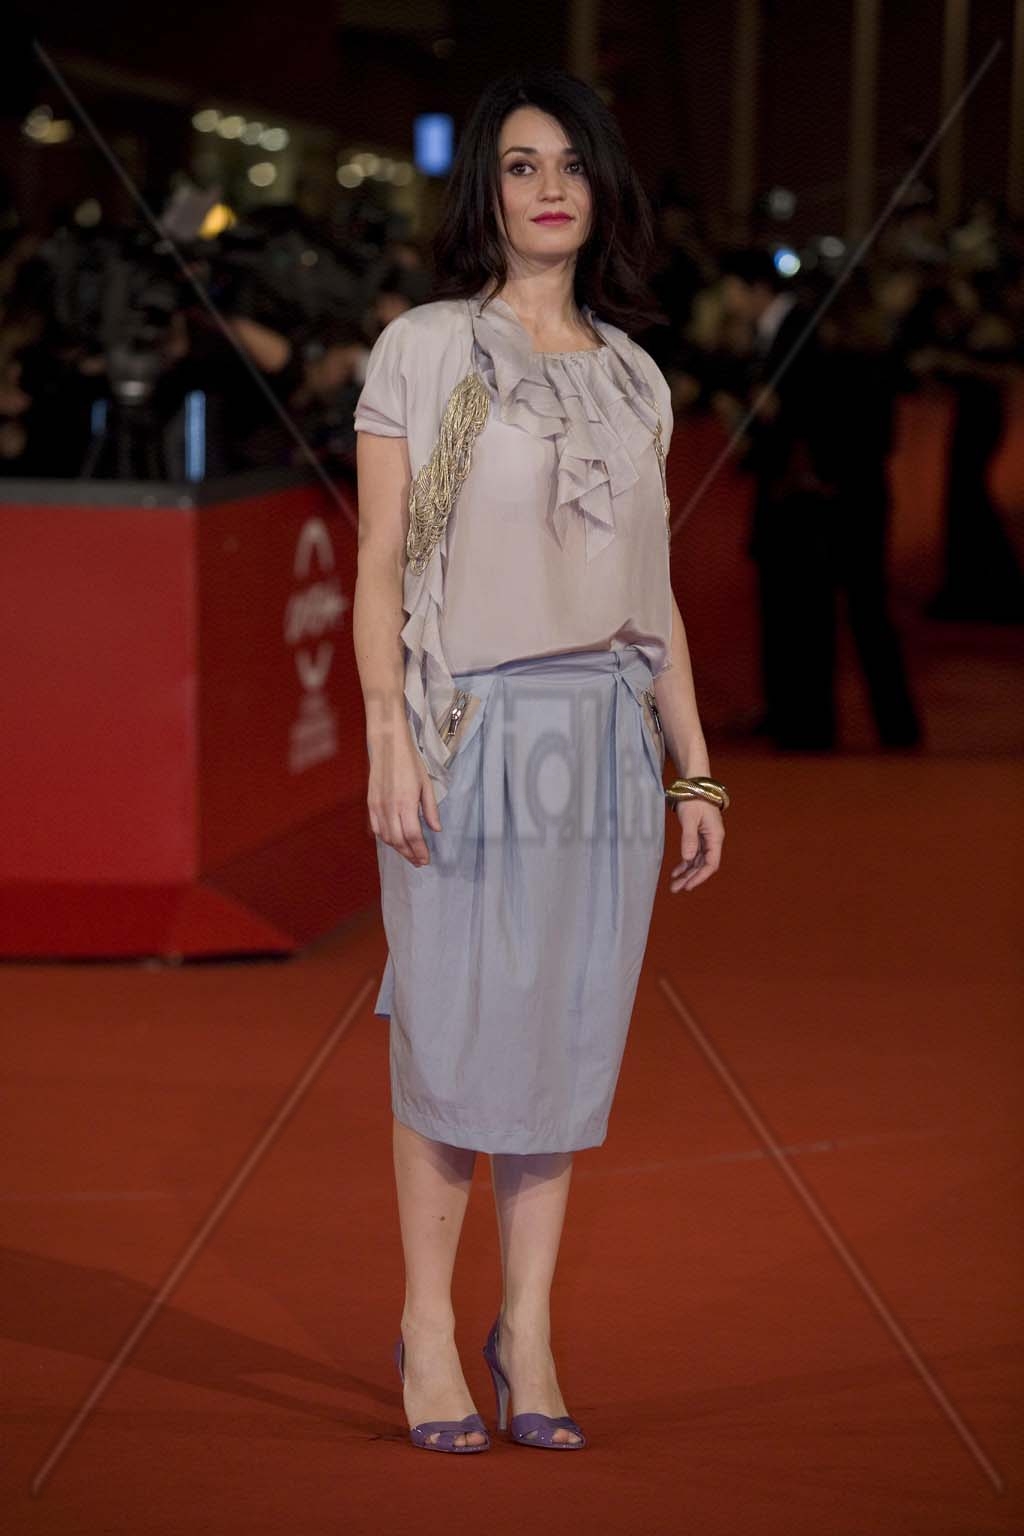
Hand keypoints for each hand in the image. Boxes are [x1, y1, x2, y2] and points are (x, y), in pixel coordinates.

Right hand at [367, 735, 441, 866]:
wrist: (388, 746)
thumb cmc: (410, 763)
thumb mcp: (426, 784)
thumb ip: (430, 809)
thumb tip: (436, 829)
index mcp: (406, 803)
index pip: (413, 836)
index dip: (420, 851)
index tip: (426, 860)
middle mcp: (390, 807)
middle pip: (399, 840)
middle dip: (410, 855)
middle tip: (419, 862)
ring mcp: (378, 806)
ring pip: (386, 837)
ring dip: (398, 849)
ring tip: (409, 854)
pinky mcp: (371, 803)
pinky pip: (376, 828)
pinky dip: (385, 839)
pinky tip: (394, 842)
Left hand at [669, 800, 723, 892]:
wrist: (694, 784)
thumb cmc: (693, 799)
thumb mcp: (690, 818)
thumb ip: (689, 838)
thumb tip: (688, 858)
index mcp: (715, 837)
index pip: (711, 863)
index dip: (700, 876)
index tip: (688, 886)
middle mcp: (713, 840)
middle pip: (704, 865)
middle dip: (691, 878)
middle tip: (676, 889)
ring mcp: (706, 839)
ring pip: (698, 861)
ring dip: (687, 873)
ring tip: (674, 885)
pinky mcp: (698, 836)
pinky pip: (693, 854)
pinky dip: (685, 863)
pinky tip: (676, 872)